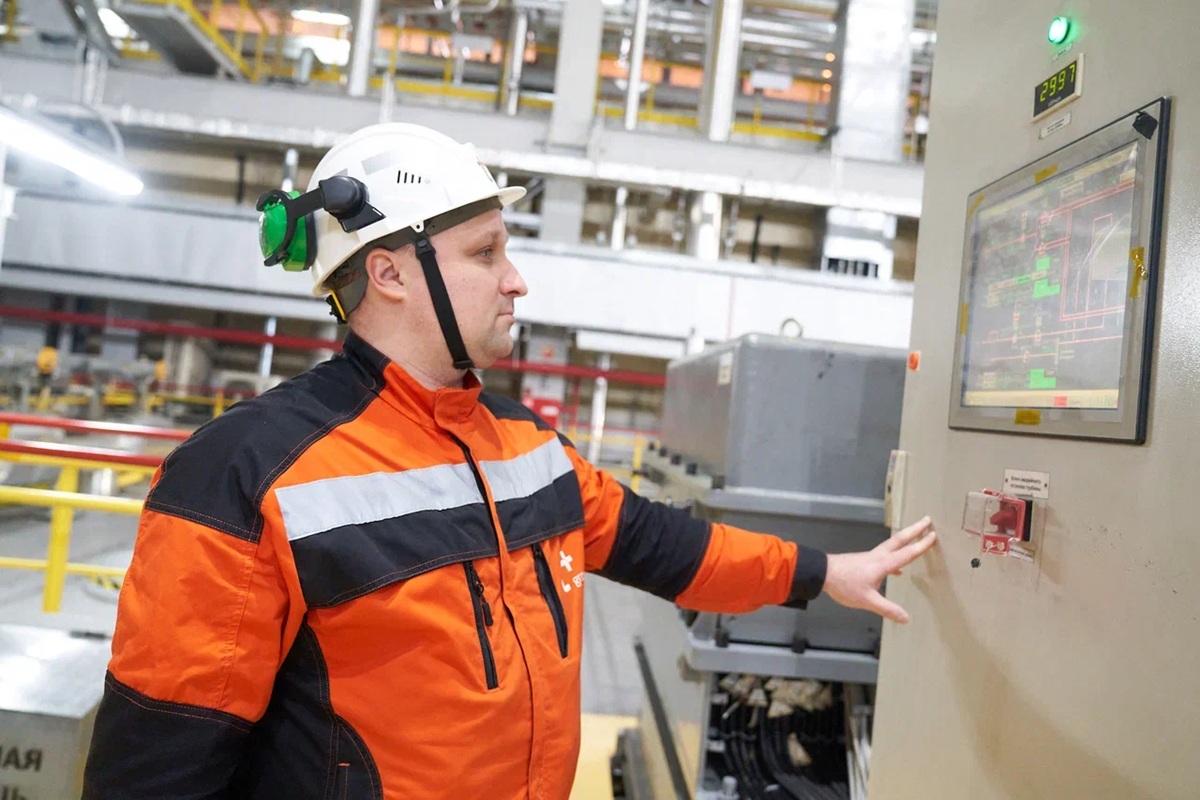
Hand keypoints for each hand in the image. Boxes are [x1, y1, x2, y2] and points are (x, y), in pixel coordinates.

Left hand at [822, 516, 936, 624]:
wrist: (822, 573)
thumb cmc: (844, 585)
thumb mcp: (866, 600)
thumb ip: (887, 609)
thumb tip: (906, 618)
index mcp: (883, 564)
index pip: (907, 553)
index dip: (921, 545)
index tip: (933, 534)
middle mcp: (878, 556)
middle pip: (899, 540)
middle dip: (914, 530)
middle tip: (927, 519)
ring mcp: (870, 557)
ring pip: (891, 545)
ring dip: (905, 539)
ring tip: (916, 537)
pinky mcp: (863, 561)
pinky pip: (884, 555)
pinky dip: (894, 557)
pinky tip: (897, 569)